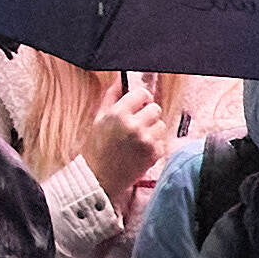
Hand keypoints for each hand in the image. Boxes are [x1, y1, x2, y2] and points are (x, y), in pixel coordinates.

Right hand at [84, 72, 179, 207]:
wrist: (98, 178)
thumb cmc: (96, 148)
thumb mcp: (99, 119)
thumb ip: (112, 97)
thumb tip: (121, 79)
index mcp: (118, 113)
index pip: (143, 93)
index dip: (142, 99)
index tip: (139, 106)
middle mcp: (134, 125)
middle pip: (155, 108)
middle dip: (148, 115)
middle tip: (137, 125)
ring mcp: (145, 140)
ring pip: (161, 125)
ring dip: (152, 130)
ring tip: (138, 140)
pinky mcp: (153, 155)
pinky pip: (162, 142)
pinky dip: (154, 146)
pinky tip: (140, 152)